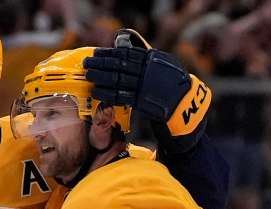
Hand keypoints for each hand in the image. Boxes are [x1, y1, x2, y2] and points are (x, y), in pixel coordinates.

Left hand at [83, 32, 211, 152]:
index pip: (125, 53)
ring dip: (100, 77)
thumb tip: (122, 44)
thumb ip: (143, 55)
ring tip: (88, 76)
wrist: (184, 102)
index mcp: (151, 59)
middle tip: (86, 63)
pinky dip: (107, 94)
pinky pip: (120, 96)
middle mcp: (147, 71)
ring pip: (117, 80)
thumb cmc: (170, 81)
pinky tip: (97, 92)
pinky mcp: (142, 101)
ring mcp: (144, 86)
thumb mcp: (161, 62)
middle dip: (100, 64)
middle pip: (118, 65)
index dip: (108, 53)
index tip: (96, 53)